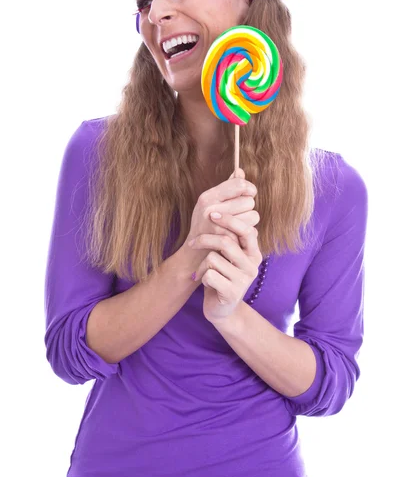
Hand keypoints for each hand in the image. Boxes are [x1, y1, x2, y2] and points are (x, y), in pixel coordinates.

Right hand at [183, 169, 258, 282]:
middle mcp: (211, 208)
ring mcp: (218, 225)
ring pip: (254, 215)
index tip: (249, 193)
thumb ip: (226, 188)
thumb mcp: (210, 205)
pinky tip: (238, 237)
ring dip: (250, 222)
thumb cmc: (204, 227)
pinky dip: (248, 235)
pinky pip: (251, 231)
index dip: (249, 188)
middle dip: (248, 208)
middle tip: (239, 214)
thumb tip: (240, 171)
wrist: (194, 255)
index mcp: (208, 197)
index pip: (239, 184)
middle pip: (249, 201)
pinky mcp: (226, 239)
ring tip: (238, 226)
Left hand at [189, 195, 262, 323]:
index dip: (227, 219)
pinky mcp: (232, 293)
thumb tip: (239, 172)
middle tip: (194, 238)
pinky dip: (202, 276)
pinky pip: (210, 275)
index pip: (246, 227)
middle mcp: (253, 262)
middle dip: (208, 238)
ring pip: (215, 259)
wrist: (220, 304)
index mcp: (254, 248)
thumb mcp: (228, 239)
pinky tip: (204, 281)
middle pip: (228, 241)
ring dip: (203, 261)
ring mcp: (244, 279)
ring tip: (202, 265)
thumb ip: (233, 209)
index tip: (210, 213)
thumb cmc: (223, 267)